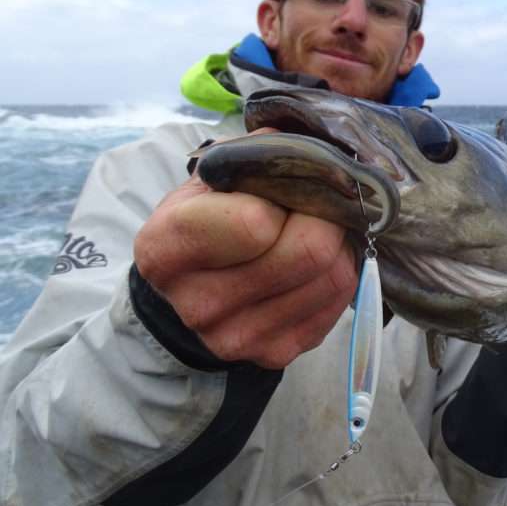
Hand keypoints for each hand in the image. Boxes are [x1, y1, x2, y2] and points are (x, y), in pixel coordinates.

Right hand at [134, 167, 356, 369]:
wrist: (189, 292)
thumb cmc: (207, 220)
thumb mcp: (212, 178)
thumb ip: (256, 155)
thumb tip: (318, 152)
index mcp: (166, 248)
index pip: (256, 223)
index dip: (284, 196)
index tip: (279, 189)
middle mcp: (197, 303)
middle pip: (308, 251)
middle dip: (325, 217)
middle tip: (314, 206)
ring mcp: (237, 337)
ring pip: (333, 277)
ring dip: (338, 245)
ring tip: (315, 231)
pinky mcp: (274, 354)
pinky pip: (340, 302)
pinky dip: (340, 274)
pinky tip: (316, 264)